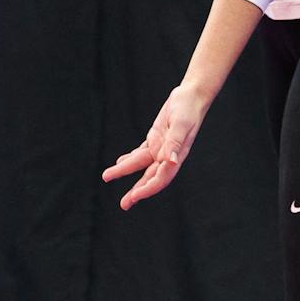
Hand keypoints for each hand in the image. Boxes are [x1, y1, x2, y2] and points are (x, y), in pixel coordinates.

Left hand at [102, 83, 209, 210]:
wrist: (192, 95)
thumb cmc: (188, 108)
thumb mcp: (181, 124)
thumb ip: (175, 144)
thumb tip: (171, 162)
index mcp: (176, 156)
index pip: (160, 178)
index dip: (147, 189)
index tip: (133, 197)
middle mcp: (168, 155)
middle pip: (150, 178)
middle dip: (137, 191)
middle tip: (124, 205)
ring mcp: (161, 147)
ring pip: (141, 164)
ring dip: (125, 171)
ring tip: (108, 176)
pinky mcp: (156, 138)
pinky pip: (141, 152)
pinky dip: (130, 158)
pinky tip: (120, 162)